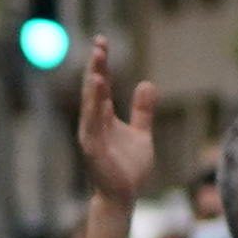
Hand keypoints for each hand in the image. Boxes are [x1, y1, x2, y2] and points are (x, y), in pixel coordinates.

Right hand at [75, 39, 161, 207]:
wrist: (124, 195)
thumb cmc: (129, 168)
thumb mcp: (141, 134)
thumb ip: (143, 111)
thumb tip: (146, 83)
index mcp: (104, 118)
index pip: (102, 85)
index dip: (102, 65)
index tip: (102, 42)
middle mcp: (94, 122)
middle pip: (94, 90)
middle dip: (95, 67)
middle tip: (99, 44)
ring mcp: (91, 135)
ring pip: (91, 103)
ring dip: (93, 83)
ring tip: (97, 63)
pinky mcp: (93, 148)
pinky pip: (93, 123)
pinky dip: (94, 106)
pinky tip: (98, 89)